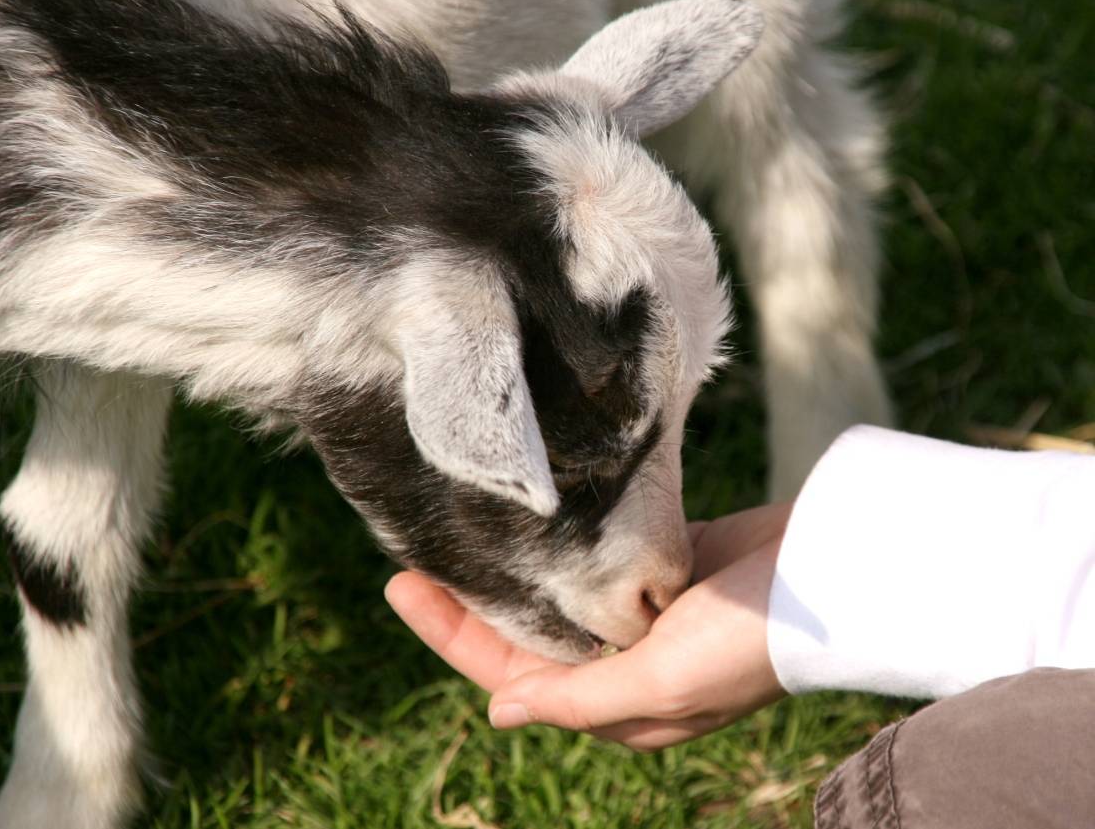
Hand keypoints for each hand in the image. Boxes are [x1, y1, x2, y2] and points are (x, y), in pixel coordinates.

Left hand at [385, 503, 791, 750]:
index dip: (455, 637)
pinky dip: (559, 550)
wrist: (835, 575)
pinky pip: (595, 565)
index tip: (405, 589)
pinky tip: (525, 526)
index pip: (514, 676)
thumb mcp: (659, 683)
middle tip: (409, 559)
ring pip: (556, 600)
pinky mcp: (666, 569)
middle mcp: (625, 665)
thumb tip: (501, 715)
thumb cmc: (748, 640)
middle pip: (525, 637)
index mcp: (619, 703)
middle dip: (468, 605)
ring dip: (511, 575)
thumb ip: (579, 699)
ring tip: (455, 540)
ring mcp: (645, 616)